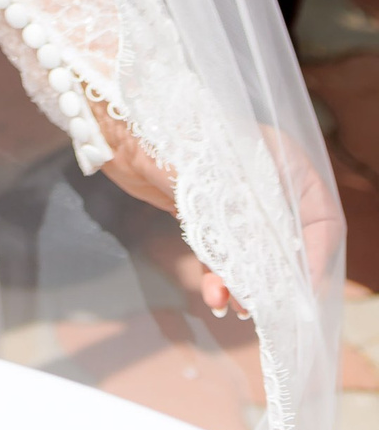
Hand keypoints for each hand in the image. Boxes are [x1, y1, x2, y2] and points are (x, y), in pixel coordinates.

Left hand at [91, 103, 339, 324]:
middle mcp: (264, 177)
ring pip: (255, 252)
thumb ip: (241, 215)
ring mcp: (234, 195)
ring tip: (232, 306)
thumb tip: (264, 263)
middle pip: (289, 240)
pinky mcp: (206, 210)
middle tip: (264, 310)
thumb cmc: (161, 130)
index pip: (320, 215)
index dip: (317, 256)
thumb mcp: (211, 175)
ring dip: (246, 284)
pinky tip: (213, 296)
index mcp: (279, 157)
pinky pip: (224, 252)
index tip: (302, 292)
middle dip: (278, 279)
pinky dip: (220, 276)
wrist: (109, 119)